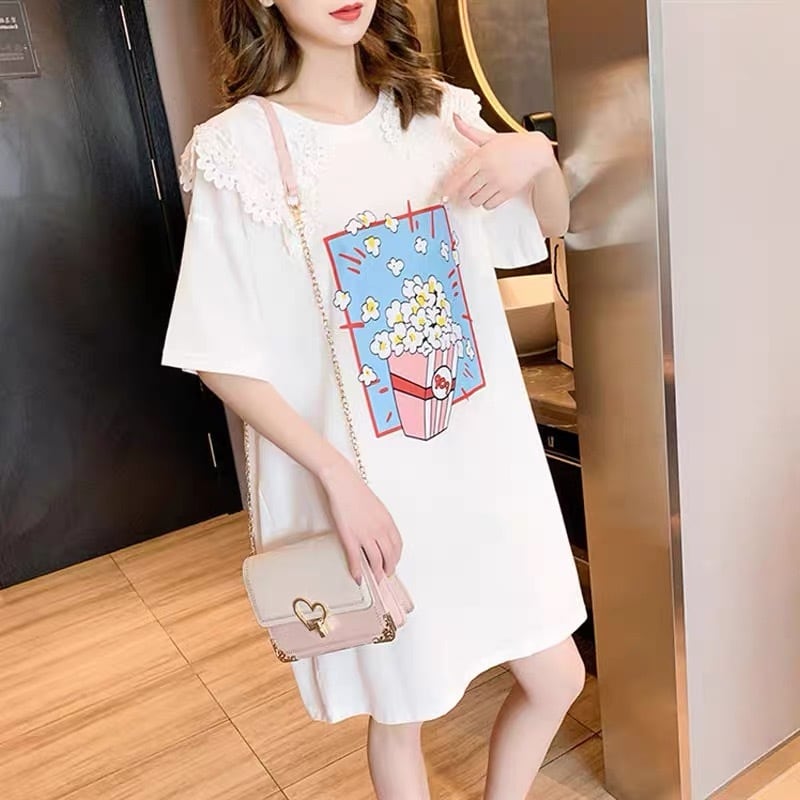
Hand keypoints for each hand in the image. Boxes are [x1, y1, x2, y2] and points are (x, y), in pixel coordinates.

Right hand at [319, 462, 402, 583]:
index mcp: (388, 521)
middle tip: (385, 574)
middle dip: (389, 568)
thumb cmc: (356, 491)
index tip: (393, 563)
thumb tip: (380, 534)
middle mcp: (380, 530)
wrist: (342, 482)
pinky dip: (357, 571)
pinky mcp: (350, 537)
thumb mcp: (376, 507)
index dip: (397, 557)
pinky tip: (358, 577)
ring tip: (375, 578)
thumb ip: (380, 521)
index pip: (398, 545)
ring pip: (376, 561)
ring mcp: (365, 534)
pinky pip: (356, 559)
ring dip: (376, 572)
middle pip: (390, 556)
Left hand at [441, 114, 557, 209]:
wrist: (536, 153)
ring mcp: (498, 183)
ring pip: (476, 201)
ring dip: (475, 198)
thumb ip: (469, 131)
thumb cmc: (513, 144)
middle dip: (465, 191)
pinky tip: (490, 193)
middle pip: (466, 192)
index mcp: (481, 157)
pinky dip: (487, 203)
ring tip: (481, 189)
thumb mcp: (489, 136)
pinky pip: (489, 205)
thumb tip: (455, 117)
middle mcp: (488, 171)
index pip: (459, 177)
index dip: (449, 188)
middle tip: (469, 186)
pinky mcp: (507, 193)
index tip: (444, 195)